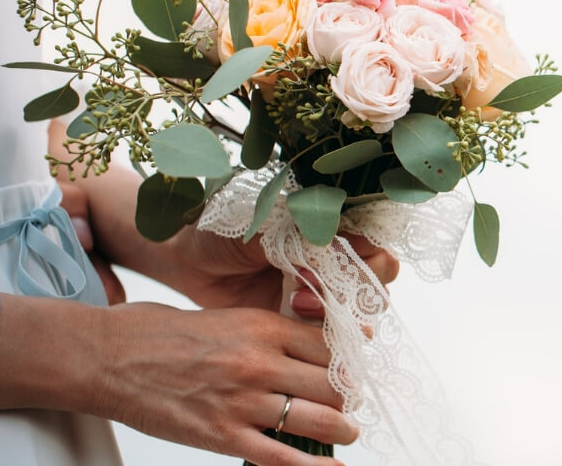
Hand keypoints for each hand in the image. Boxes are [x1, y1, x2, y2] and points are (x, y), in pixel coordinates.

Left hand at [47, 118, 399, 316]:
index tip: (334, 260)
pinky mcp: (301, 320)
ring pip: (360, 310)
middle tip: (310, 290)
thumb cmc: (222, 228)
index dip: (364, 256)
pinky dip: (324, 335)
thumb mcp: (264, 226)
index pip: (376, 242)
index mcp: (332, 226)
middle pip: (378, 278)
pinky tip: (298, 325)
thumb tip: (343, 248)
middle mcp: (334, 258)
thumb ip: (304, 238)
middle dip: (355, 289)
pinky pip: (329, 333)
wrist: (183, 258)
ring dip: (339, 314)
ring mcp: (321, 290)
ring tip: (298, 307)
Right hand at [96, 303, 354, 465]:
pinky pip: (283, 458)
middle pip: (333, 384)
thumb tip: (312, 341)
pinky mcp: (223, 436)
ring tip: (346, 430)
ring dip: (342, 428)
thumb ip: (270, 331)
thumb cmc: (164, 335)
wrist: (109, 358)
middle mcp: (259, 362)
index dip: (350, 360)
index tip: (355, 368)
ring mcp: (243, 402)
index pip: (331, 345)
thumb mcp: (228, 318)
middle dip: (349, 396)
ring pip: (319, 419)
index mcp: (262, 327)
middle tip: (350, 401)